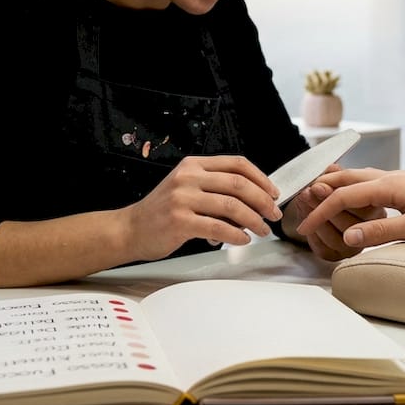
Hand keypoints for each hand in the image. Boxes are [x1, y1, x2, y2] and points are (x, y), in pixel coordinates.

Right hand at [121, 155, 281, 260]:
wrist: (130, 229)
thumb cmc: (162, 212)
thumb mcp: (186, 188)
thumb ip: (215, 189)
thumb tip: (254, 200)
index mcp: (193, 165)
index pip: (237, 163)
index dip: (261, 178)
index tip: (274, 193)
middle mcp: (188, 177)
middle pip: (239, 184)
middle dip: (263, 201)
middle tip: (273, 215)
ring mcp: (183, 198)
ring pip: (232, 206)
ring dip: (254, 220)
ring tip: (262, 230)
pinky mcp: (180, 221)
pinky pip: (218, 227)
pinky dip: (236, 235)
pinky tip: (242, 240)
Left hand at [281, 165, 384, 260]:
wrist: (316, 212)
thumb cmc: (332, 194)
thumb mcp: (337, 180)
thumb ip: (337, 174)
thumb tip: (333, 169)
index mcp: (377, 211)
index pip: (360, 206)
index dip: (336, 194)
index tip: (318, 185)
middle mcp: (370, 232)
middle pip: (348, 222)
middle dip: (323, 204)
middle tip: (308, 191)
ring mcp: (355, 247)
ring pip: (336, 237)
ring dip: (315, 217)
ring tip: (302, 199)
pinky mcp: (337, 256)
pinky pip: (324, 248)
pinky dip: (312, 233)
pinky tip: (304, 219)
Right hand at [294, 169, 404, 249]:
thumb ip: (380, 232)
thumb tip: (347, 239)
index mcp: (389, 184)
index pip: (343, 195)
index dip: (319, 211)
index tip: (302, 227)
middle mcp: (391, 177)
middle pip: (346, 178)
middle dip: (320, 190)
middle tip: (300, 204)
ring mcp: (401, 181)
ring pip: (359, 180)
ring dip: (337, 188)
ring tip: (319, 199)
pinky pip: (372, 186)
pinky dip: (355, 192)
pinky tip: (356, 203)